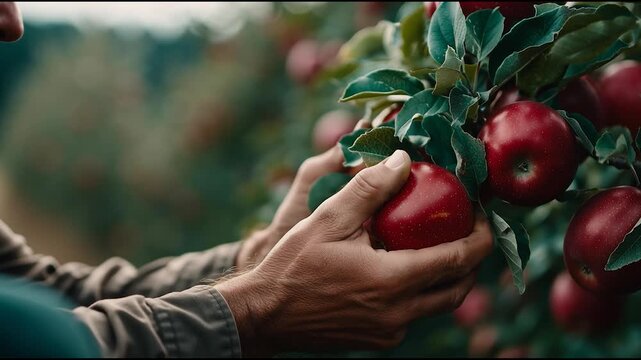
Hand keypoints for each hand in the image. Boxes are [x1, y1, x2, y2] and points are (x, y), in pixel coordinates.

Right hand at [216, 150, 493, 355]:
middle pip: (458, 288)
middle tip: (466, 231)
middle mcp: (399, 313)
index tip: (484, 216)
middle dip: (471, 260)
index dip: (481, 237)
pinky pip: (413, 316)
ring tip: (439, 248)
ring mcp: (389, 332)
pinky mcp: (378, 340)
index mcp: (394, 280)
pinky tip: (402, 270)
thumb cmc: (294, 264)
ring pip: (437, 305)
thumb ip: (369, 188)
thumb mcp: (329, 218)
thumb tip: (403, 160)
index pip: (458, 260)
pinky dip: (420, 293)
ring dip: (447, 278)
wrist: (265, 314)